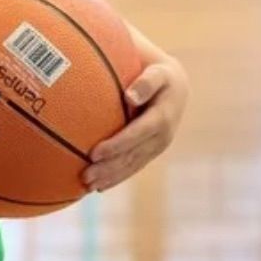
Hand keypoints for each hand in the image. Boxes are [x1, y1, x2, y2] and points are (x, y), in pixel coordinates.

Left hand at [82, 59, 188, 191]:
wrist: (175, 87)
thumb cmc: (158, 74)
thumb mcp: (158, 72)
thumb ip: (147, 82)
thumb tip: (130, 96)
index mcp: (163, 117)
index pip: (138, 134)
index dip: (117, 145)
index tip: (94, 154)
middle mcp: (162, 137)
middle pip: (133, 156)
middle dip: (109, 168)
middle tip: (85, 176)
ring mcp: (157, 147)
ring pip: (132, 166)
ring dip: (110, 177)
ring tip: (87, 185)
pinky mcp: (151, 153)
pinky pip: (133, 167)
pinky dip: (116, 178)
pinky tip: (99, 187)